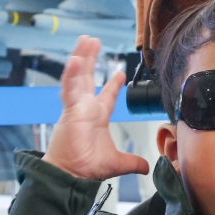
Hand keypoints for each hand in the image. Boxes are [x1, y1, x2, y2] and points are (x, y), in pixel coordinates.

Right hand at [42, 36, 149, 179]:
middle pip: (87, 78)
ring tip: (85, 40)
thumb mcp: (116, 162)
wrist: (72, 175)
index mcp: (96, 117)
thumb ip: (132, 162)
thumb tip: (146, 167)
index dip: (113, 84)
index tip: (120, 73)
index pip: (105, 96)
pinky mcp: (69, 111)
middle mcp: (85, 109)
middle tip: (93, 41)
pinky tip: (74, 59)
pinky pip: (68, 88)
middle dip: (90, 59)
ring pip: (77, 77)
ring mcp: (76, 108)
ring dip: (81, 57)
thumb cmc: (86, 168)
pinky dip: (71, 74)